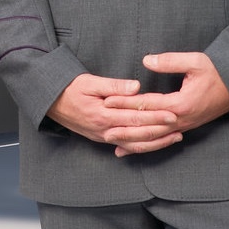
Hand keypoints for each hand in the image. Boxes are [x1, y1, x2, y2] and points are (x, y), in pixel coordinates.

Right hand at [46, 73, 178, 148]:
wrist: (48, 102)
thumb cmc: (68, 88)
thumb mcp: (88, 81)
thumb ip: (113, 85)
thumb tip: (136, 87)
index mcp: (103, 115)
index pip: (135, 118)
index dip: (155, 117)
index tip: (173, 113)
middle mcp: (105, 130)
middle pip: (139, 134)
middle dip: (161, 131)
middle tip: (180, 126)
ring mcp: (103, 137)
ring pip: (134, 144)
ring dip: (156, 142)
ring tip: (175, 137)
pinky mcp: (102, 138)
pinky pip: (126, 146)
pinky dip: (141, 147)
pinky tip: (153, 145)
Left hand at [107, 52, 228, 154]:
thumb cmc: (217, 72)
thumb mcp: (195, 61)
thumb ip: (170, 61)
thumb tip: (146, 61)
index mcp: (181, 104)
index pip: (147, 104)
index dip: (126, 102)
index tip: (106, 101)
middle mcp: (181, 119)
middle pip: (147, 125)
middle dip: (124, 126)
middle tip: (102, 126)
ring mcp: (183, 126)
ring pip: (153, 137)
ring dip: (132, 140)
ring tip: (111, 142)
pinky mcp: (185, 127)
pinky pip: (162, 139)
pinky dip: (145, 144)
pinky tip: (130, 149)